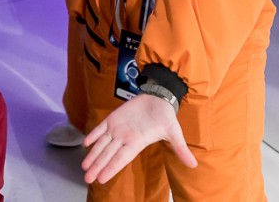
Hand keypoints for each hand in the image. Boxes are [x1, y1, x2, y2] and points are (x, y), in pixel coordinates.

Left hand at [81, 94, 196, 184]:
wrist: (158, 98)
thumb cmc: (165, 116)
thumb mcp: (174, 132)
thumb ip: (180, 148)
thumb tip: (194, 165)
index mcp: (136, 143)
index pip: (121, 159)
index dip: (111, 168)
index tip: (101, 179)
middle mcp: (124, 138)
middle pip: (108, 155)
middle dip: (97, 166)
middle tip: (87, 178)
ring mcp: (118, 128)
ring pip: (102, 144)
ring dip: (92, 154)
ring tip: (84, 167)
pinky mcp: (113, 117)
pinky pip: (100, 127)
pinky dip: (93, 134)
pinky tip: (85, 143)